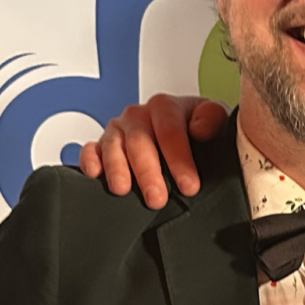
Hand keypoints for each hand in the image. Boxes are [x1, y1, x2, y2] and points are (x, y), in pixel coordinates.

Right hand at [78, 94, 228, 207]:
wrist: (186, 127)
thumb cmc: (198, 126)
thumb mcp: (214, 117)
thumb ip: (211, 119)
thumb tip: (199, 130)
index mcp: (165, 106)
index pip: (171, 132)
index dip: (180, 160)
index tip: (189, 185)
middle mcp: (139, 115)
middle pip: (140, 142)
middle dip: (148, 172)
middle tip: (157, 198)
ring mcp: (118, 129)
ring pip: (114, 146)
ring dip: (117, 168)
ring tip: (123, 189)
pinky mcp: (102, 144)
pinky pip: (90, 149)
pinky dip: (89, 159)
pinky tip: (95, 173)